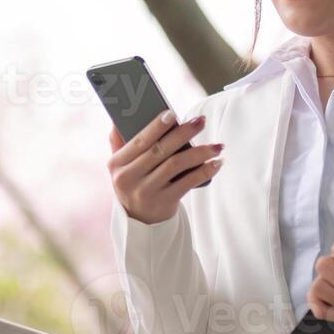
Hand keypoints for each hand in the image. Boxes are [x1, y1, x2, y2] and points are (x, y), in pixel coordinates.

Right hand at [107, 111, 224, 224]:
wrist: (139, 220)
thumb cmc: (134, 183)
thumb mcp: (120, 166)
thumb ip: (119, 141)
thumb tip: (120, 117)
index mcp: (117, 163)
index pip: (139, 140)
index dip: (156, 126)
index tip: (172, 114)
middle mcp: (128, 178)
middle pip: (160, 150)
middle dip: (183, 133)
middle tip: (200, 121)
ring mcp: (146, 192)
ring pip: (176, 165)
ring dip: (199, 152)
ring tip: (216, 145)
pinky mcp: (163, 203)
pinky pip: (187, 183)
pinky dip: (204, 171)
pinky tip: (216, 163)